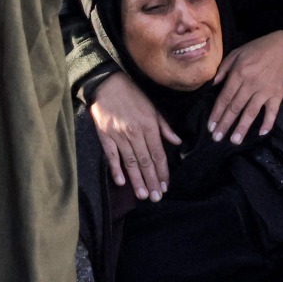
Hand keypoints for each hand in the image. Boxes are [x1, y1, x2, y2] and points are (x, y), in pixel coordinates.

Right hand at [91, 73, 181, 199]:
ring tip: (143, 195)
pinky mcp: (105, 135)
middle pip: (145, 162)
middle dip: (152, 181)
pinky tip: (121, 182)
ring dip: (137, 180)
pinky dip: (116, 169)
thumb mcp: (153, 108)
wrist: (107, 83)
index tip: (165, 186)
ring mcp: (119, 135)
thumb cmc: (133, 96)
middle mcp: (135, 133)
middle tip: (156, 198)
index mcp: (149, 126)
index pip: (158, 154)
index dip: (162, 172)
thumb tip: (177, 142)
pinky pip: (112, 156)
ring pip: (130, 162)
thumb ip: (164, 127)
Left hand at [208, 30, 282, 143]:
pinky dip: (268, 122)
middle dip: (225, 124)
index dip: (217, 113)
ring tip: (235, 141)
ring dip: (242, 128)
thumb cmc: (259, 48)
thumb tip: (212, 85)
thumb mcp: (237, 52)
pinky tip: (261, 133)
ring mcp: (265, 91)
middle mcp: (250, 84)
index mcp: (239, 73)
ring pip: (251, 112)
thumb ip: (223, 68)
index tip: (211, 126)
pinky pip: (272, 111)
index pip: (225, 98)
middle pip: (235, 108)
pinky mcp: (278, 94)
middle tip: (217, 139)